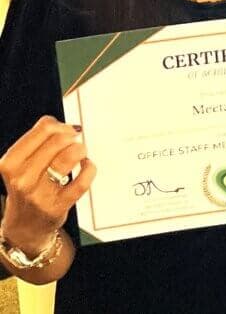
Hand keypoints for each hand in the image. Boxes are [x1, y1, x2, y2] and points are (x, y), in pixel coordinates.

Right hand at [0, 116, 95, 254]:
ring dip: (81, 150)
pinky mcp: (58, 205)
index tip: (65, 130)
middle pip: (59, 140)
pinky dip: (90, 168)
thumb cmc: (27, 187)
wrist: (24, 226)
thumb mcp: (20, 163)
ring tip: (79, 155)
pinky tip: (85, 167)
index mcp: (10, 163)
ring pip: (71, 156)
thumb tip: (63, 124)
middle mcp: (22, 178)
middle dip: (71, 137)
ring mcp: (40, 193)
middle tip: (73, 142)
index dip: (60, 125)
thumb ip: (38, 139)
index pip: (43, 128)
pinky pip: (83, 179)